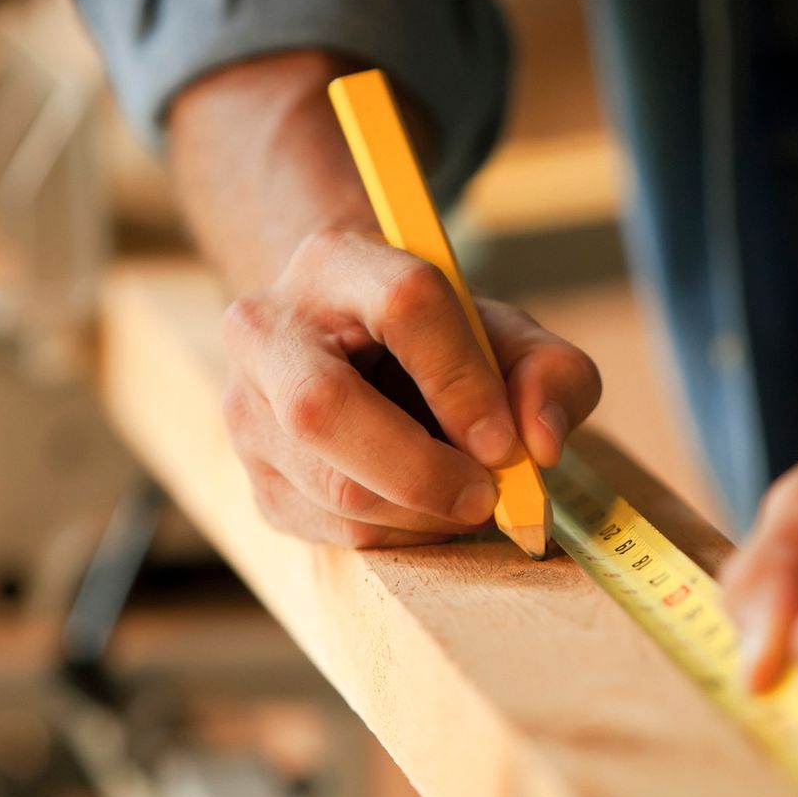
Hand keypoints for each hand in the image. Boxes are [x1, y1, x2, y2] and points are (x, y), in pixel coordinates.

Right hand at [220, 227, 600, 546]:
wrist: (354, 354)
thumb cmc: (439, 343)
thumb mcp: (506, 336)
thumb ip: (551, 373)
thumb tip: (542, 444)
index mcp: (337, 262)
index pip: (403, 306)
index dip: (462, 380)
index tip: (506, 442)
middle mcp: (268, 332)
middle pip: (324, 407)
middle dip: (421, 470)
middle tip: (486, 496)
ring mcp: (246, 413)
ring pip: (333, 486)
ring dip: (422, 512)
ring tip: (465, 494)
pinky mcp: (257, 483)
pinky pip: (333, 532)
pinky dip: (399, 534)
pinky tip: (423, 507)